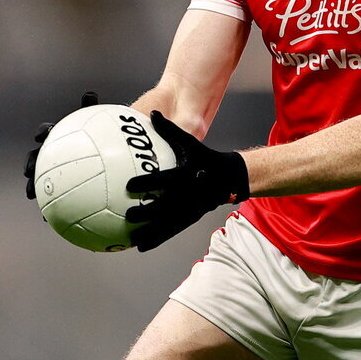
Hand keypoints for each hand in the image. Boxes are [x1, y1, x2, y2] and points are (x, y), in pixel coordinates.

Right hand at [24, 91, 98, 198]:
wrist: (99, 150)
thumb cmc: (96, 134)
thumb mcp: (96, 122)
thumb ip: (91, 109)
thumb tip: (90, 92)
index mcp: (59, 137)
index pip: (48, 133)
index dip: (43, 133)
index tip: (42, 136)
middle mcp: (51, 153)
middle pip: (36, 157)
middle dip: (31, 163)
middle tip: (29, 170)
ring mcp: (53, 169)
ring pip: (39, 179)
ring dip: (33, 186)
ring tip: (31, 194)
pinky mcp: (59, 185)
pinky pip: (53, 196)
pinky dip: (51, 205)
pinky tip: (51, 217)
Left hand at [125, 111, 248, 250]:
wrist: (232, 177)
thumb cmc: (206, 158)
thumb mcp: (191, 143)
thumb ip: (170, 131)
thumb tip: (152, 113)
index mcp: (187, 175)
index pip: (165, 180)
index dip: (148, 183)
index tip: (129, 185)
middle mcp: (189, 194)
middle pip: (166, 206)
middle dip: (147, 212)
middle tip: (128, 215)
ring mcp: (192, 208)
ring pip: (169, 223)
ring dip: (151, 232)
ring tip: (132, 240)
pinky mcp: (192, 218)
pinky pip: (172, 230)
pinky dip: (158, 239)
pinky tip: (141, 246)